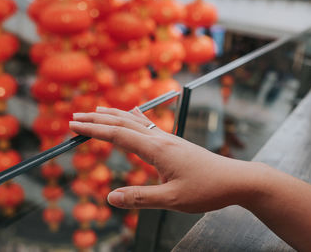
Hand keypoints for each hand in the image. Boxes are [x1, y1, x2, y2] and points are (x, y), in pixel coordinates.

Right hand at [69, 106, 261, 212]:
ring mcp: (167, 138)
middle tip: (75, 117)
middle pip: (122, 123)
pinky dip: (131, 117)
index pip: (117, 135)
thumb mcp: (172, 200)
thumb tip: (110, 198)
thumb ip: (140, 198)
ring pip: (134, 121)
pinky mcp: (172, 142)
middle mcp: (159, 138)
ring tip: (97, 110)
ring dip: (112, 115)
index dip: (93, 130)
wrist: (236, 179)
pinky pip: (146, 125)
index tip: (74, 125)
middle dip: (97, 119)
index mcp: (156, 149)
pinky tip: (131, 113)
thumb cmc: (207, 190)